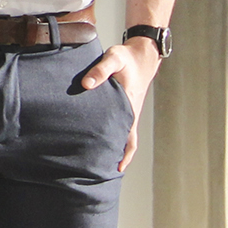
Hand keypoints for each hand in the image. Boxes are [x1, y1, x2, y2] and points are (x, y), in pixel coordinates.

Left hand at [81, 37, 160, 171]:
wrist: (142, 53)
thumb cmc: (126, 56)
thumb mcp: (113, 58)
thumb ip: (100, 70)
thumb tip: (85, 85)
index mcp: (129, 106)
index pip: (129, 138)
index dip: (123, 155)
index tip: (114, 170)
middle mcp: (131, 112)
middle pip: (127, 142)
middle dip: (117, 158)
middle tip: (102, 174)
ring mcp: (129, 110)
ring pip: (124, 136)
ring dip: (116, 148)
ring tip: (99, 162)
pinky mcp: (125, 105)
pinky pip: (122, 125)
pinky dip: (115, 135)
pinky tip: (100, 138)